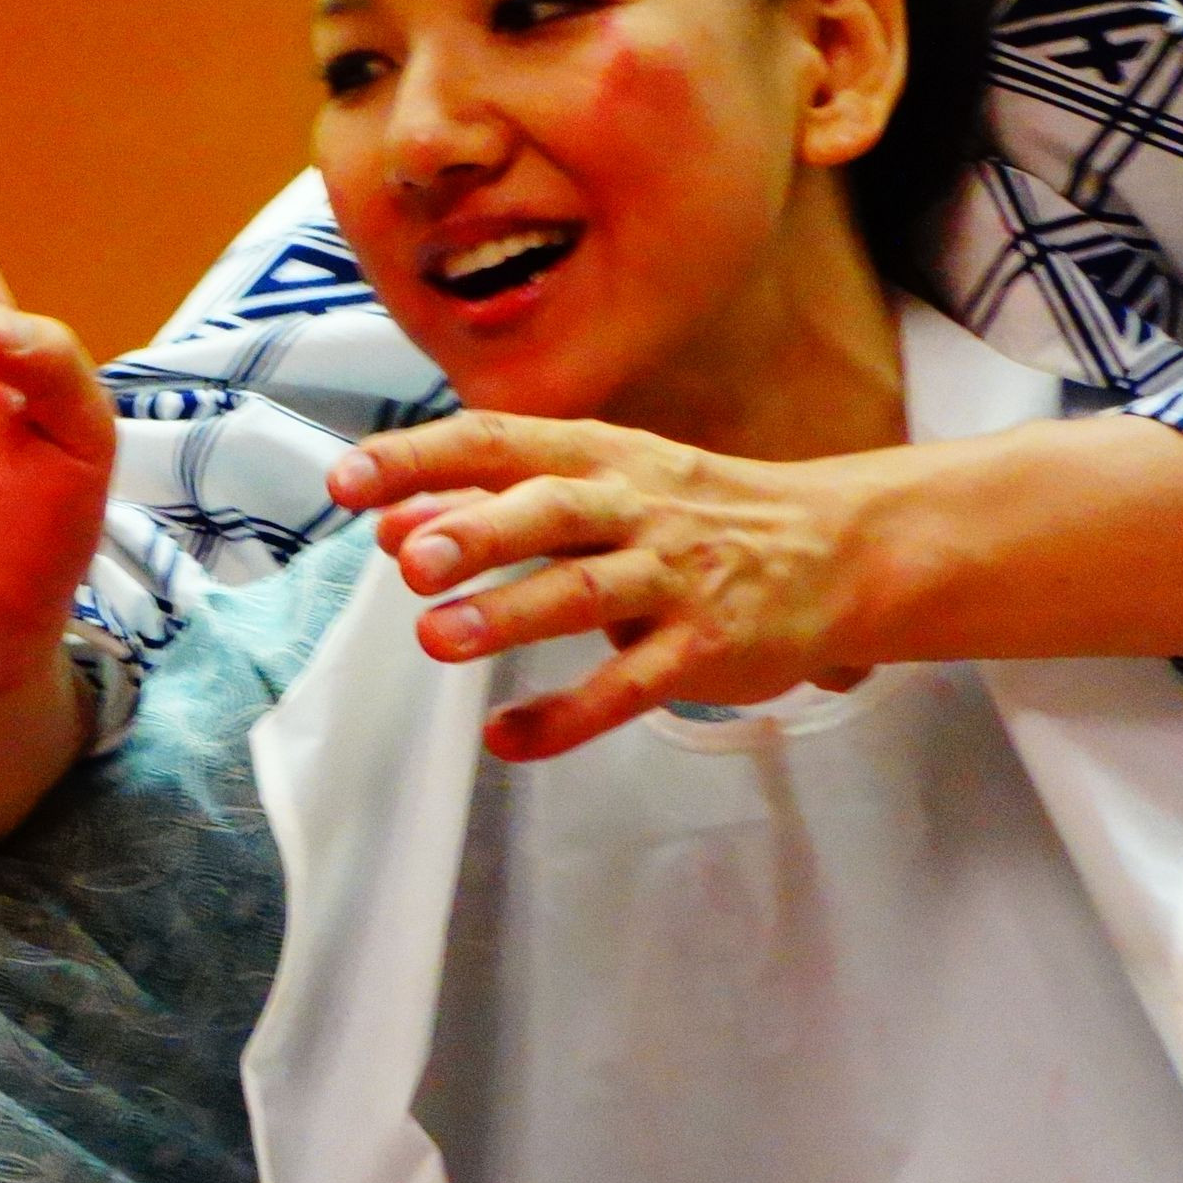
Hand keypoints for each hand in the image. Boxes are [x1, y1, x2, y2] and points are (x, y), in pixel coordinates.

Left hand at [327, 413, 888, 756]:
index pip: (497, 442)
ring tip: (438, 640)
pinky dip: (568, 718)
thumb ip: (491, 505)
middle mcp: (636, 509)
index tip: (346, 483)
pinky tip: (507, 740)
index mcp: (600, 457)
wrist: (835, 550)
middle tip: (410, 561)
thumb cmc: (690, 516)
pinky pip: (630, 687)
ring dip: (511, 616)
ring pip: (587, 593)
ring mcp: (674, 580)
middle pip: (550, 510)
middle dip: (479, 531)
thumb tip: (388, 524)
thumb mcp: (597, 490)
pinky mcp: (704, 649)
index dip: (420, 458)